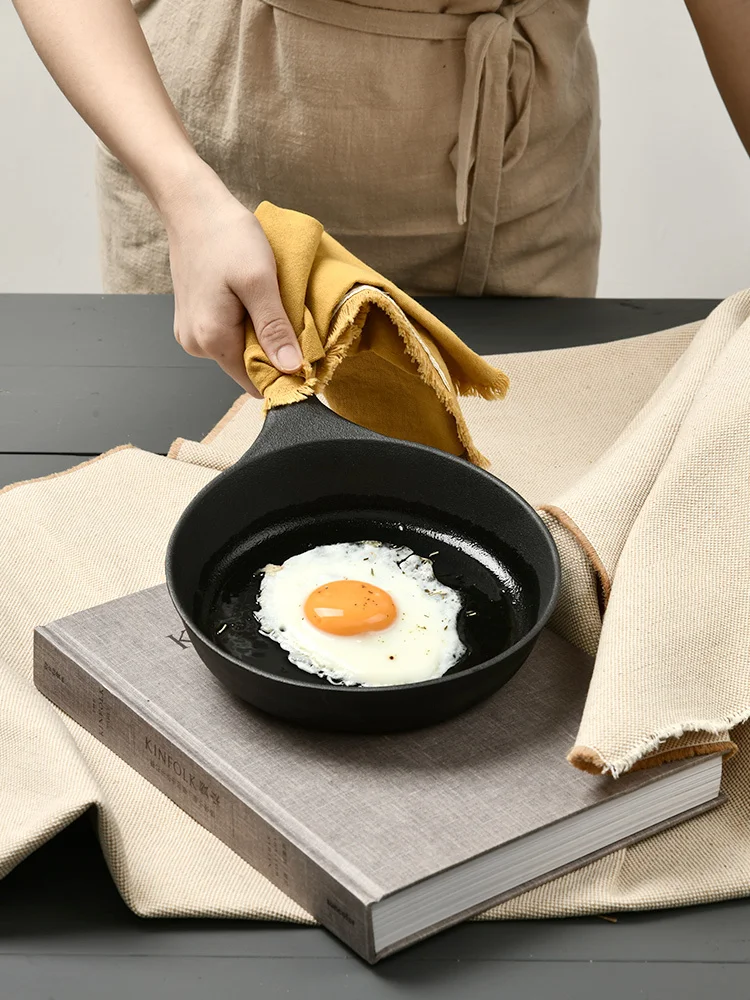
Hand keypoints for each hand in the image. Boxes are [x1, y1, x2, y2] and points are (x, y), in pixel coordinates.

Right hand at [162, 162, 302, 397]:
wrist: (192, 206)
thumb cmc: (226, 236)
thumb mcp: (260, 281)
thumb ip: (274, 329)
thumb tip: (291, 368)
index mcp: (212, 339)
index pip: (255, 382)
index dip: (283, 373)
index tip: (306, 355)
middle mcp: (196, 344)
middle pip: (246, 367)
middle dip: (272, 350)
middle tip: (289, 318)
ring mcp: (191, 332)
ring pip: (238, 350)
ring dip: (260, 335)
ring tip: (269, 303)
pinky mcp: (194, 319)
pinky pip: (228, 334)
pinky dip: (246, 324)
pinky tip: (252, 300)